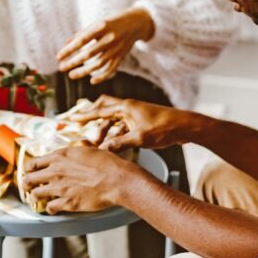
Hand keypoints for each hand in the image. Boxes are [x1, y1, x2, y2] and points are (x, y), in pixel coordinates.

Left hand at [23, 144, 130, 213]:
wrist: (116, 180)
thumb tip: (74, 149)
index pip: (34, 162)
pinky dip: (49, 208)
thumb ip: (75, 151)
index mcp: (60, 156)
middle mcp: (56, 171)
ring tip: (36, 198)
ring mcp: (60, 188)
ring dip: (35, 196)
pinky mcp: (67, 202)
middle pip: (29, 179)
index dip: (29, 168)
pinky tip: (52, 207)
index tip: (30, 171)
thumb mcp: (88, 150)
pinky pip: (49, 207)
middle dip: (27, 183)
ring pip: (36, 194)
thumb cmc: (107, 163)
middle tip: (28, 186)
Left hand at [57, 8, 153, 83]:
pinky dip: (102, 76)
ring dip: (84, 71)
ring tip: (71, 75)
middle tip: (61, 68)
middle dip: (73, 62)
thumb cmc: (112, 21)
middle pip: (89, 54)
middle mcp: (110, 38)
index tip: (58, 57)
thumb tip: (66, 43)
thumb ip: (83, 33)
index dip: (69, 49)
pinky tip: (92, 81)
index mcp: (102, 26)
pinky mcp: (121, 56)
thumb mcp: (97, 23)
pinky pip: (111, 69)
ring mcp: (116, 48)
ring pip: (99, 63)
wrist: (136, 22)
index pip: (82, 40)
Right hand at [67, 95, 187, 152]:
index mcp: (126, 107)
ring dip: (105, 130)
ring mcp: (135, 115)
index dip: (84, 115)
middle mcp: (129, 108)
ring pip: (114, 120)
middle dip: (92, 116)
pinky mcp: (141, 122)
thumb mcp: (140, 138)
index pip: (100, 110)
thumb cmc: (165, 128)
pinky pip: (122, 126)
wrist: (186, 126)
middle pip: (104, 108)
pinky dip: (115, 134)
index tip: (71, 119)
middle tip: (79, 124)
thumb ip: (120, 143)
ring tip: (96, 143)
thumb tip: (102, 150)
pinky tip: (113, 145)